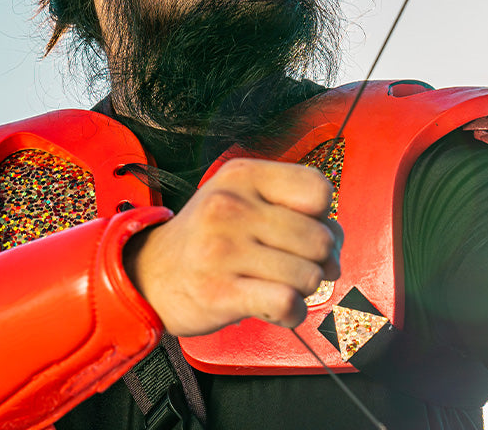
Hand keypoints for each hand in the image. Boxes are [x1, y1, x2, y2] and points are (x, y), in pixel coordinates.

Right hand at [123, 158, 342, 336]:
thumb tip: (336, 244)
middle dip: (320, 260)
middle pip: (320, 238)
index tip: (304, 227)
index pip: (318, 189)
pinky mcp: (220, 291)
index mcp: (242, 175)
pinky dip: (292, 313)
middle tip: (297, 265)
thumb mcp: (240, 197)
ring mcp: (223, 249)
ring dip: (304, 288)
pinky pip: (287, 303)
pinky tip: (276, 307)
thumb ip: (290, 206)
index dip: (323, 215)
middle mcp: (231, 206)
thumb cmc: (209, 237)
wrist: (151, 273)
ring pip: (308, 274)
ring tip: (280, 284)